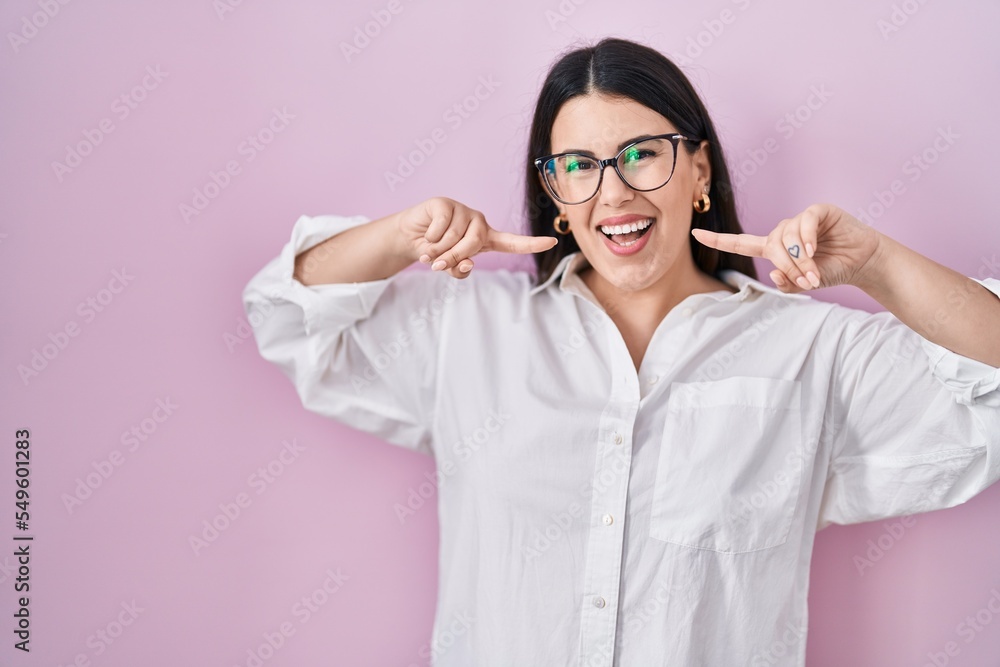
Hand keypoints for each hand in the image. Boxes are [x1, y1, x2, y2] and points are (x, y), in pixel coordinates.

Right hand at [397, 197, 558, 278]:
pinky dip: (430, 237)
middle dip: (453, 257)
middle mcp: (479, 223)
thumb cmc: (437, 252)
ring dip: (436, 250)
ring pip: (454, 237)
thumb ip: (460, 269)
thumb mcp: (450, 266)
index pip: (512, 242)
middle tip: (436, 265)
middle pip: (474, 244)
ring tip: (428, 250)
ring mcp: (463, 211)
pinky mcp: (445, 203)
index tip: (552, 242)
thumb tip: (466, 263)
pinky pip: (441, 227)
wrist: (412, 237)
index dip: (531, 244)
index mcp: (486, 239)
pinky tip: (426, 233)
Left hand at [690, 203, 882, 291]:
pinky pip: (805, 221)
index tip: (695, 233)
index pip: (741, 243)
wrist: (862, 263)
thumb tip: (773, 273)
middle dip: (788, 267)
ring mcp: (801, 219)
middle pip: (771, 247)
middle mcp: (784, 231)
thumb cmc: (832, 271)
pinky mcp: (819, 211)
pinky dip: (807, 237)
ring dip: (801, 259)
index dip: (718, 239)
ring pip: (787, 237)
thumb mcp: (805, 283)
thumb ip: (787, 282)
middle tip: (807, 282)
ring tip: (816, 273)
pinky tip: (814, 247)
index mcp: (774, 247)